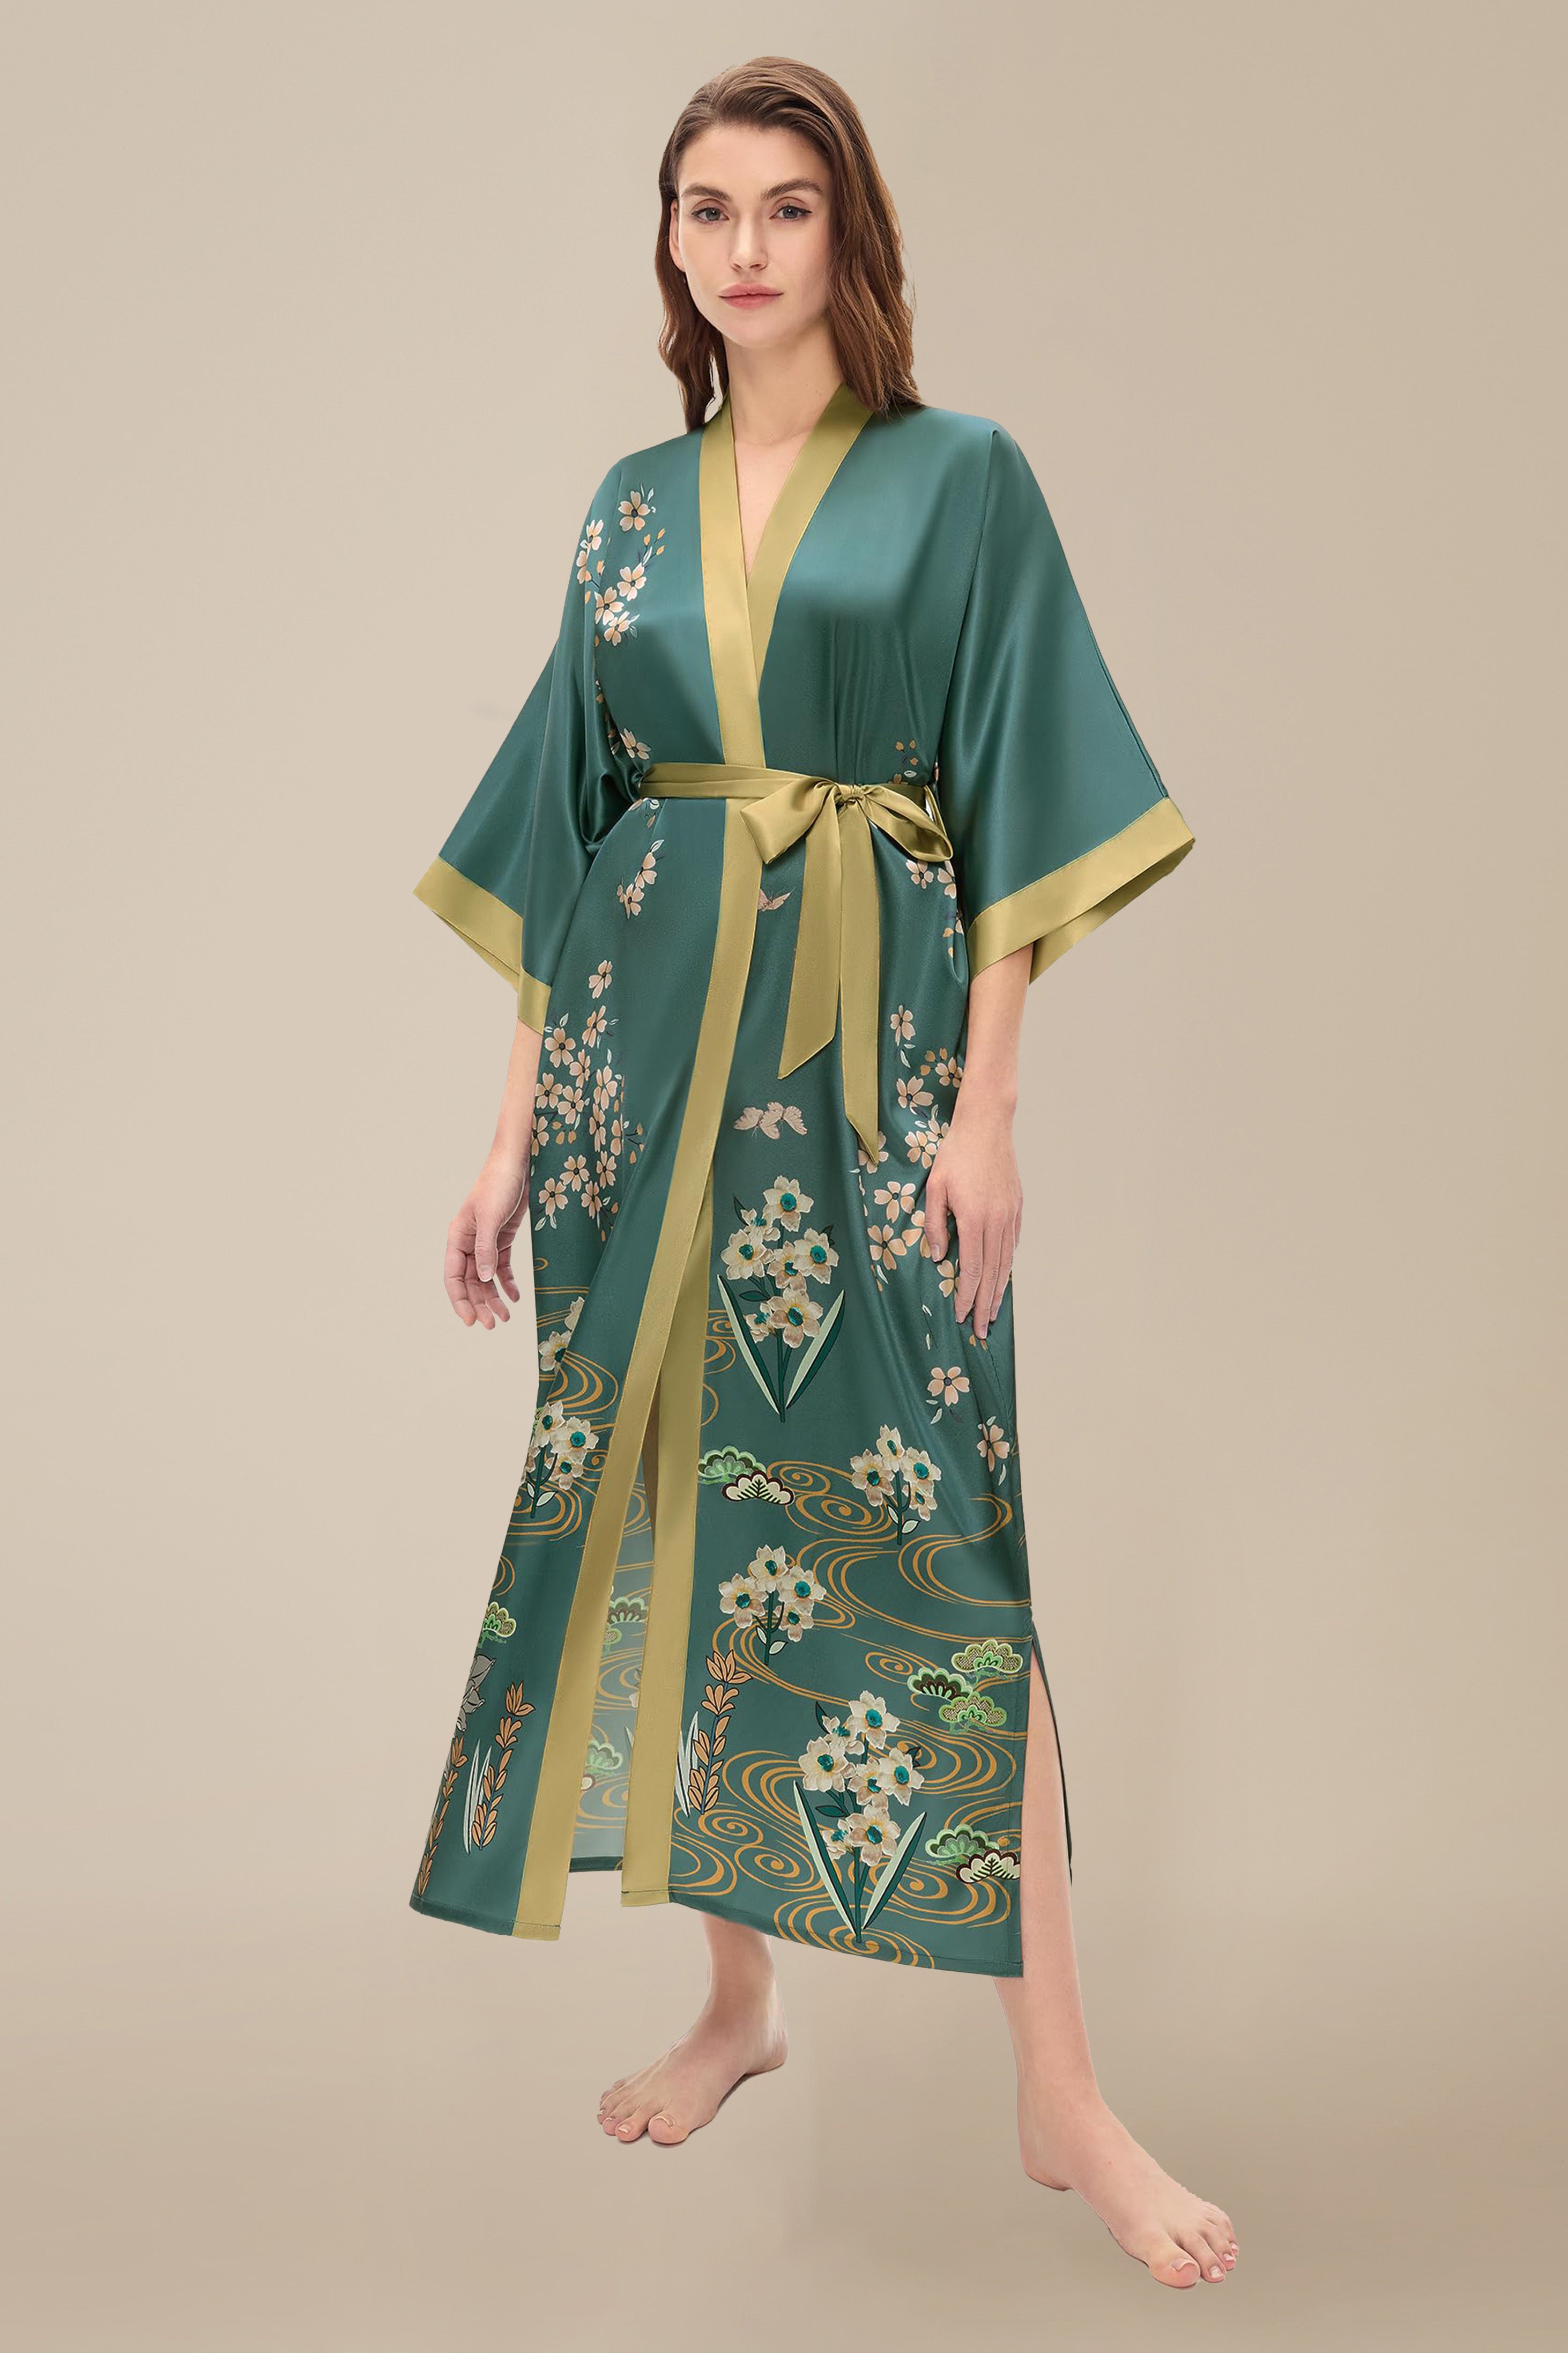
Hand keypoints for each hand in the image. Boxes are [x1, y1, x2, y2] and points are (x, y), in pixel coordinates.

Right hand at [444, 1155, 527, 1328]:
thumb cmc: (499, 1184)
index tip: (471, 1320)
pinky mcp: (502, 1239)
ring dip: (493, 1297)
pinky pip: (501, 1267)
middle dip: (480, 1304)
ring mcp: (485, 1242)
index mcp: (458, 1237)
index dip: (460, 1300)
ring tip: (505, 1318)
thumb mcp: (491, 1217)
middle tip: (493, 1325)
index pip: (454, 1277)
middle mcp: (469, 1243)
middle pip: (471, 1282)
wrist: (518, 1163)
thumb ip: (486, 1248)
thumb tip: (484, 1278)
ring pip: (486, 1278)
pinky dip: (507, 1283)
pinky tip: (515, 1297)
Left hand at [923, 1109, 1021, 1341]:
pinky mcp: (1017, 1207)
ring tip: (994, 1312)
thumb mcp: (934, 1188)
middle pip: (992, 1273)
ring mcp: (1010, 1215)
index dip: (967, 1296)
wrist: (987, 1126)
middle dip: (986, 1304)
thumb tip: (937, 1256)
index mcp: (974, 1219)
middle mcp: (997, 1222)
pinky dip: (1006, 1264)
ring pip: (1005, 1262)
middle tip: (982, 1330)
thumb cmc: (955, 1155)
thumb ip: (934, 1224)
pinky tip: (1001, 1276)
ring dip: (998, 1290)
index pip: (971, 1269)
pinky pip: (1012, 1244)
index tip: (963, 1316)